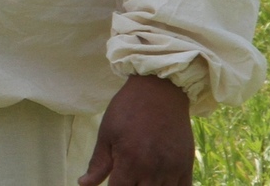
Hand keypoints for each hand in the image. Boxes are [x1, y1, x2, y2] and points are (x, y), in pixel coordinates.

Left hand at [79, 74, 193, 185]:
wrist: (159, 91)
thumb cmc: (127, 109)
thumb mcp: (107, 133)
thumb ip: (98, 163)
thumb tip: (83, 184)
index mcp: (129, 162)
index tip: (112, 182)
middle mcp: (152, 170)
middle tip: (127, 178)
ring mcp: (172, 170)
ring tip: (140, 180)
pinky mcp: (186, 166)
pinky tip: (159, 183)